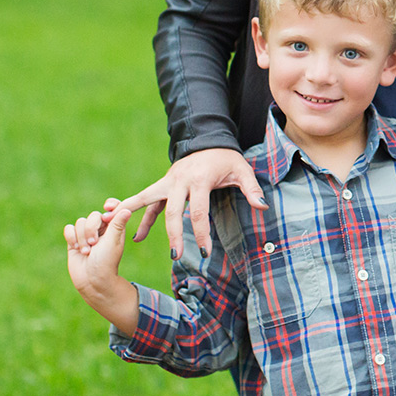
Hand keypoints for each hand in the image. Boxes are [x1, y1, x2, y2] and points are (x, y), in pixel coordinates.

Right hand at [65, 208, 139, 334]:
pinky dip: (71, 237)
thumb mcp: (113, 242)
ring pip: (80, 222)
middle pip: (93, 216)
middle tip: (94, 243)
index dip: (110, 205)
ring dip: (81, 237)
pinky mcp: (74, 241)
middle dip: (91, 229)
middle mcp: (101, 230)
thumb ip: (117, 224)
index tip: (107, 207)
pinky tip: (76, 248)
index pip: (113, 208)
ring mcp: (87, 235)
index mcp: (115, 228)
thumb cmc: (107, 262)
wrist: (92, 280)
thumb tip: (127, 209)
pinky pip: (68, 229)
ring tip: (86, 251)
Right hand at [102, 148, 265, 259]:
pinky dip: (139, 214)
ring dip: (142, 220)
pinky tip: (135, 235)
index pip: (198, 212)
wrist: (207, 139)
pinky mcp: (164, 184)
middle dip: (174, 235)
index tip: (205, 252)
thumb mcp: (242, 170)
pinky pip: (149, 201)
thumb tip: (262, 206)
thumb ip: (252, 189)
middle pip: (173, 211)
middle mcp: (180, 180)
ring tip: (133, 240)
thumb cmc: (226, 158)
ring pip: (150, 200)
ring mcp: (169, 181)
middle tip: (176, 256)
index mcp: (200, 179)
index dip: (201, 233)